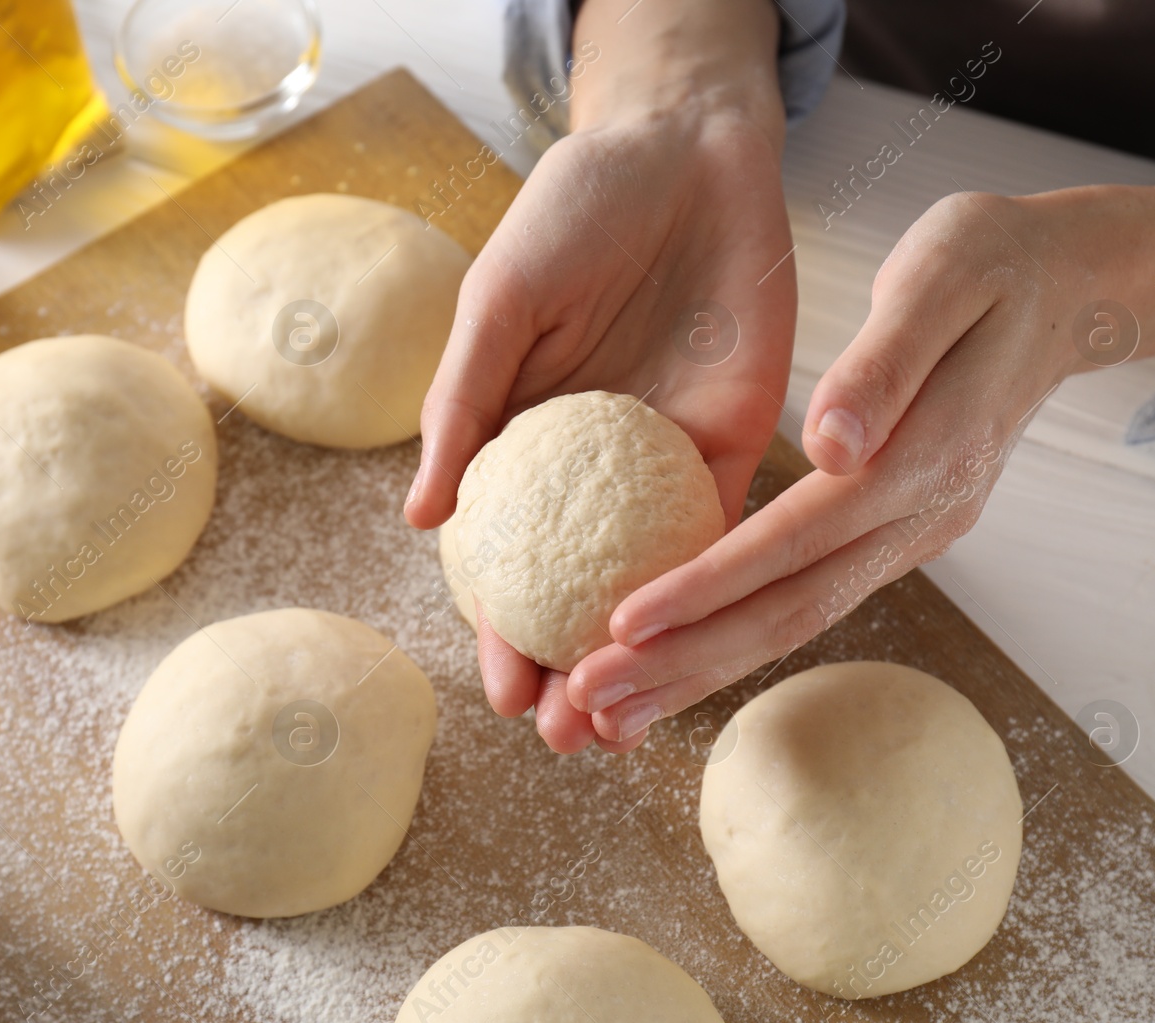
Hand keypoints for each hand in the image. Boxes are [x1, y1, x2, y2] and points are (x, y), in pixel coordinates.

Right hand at [405, 0, 795, 752]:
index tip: (502, 697)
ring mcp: (662, 461)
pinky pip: (723, 524)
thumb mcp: (501, 302)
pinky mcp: (733, 440)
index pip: (508, 559)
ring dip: (646, 657)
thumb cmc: (574, 209)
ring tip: (632, 726)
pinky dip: (714, 587)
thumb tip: (420, 519)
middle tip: (570, 741)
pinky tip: (706, 648)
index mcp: (523, 441)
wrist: (683, 149)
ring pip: (653, 582)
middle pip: (580, 591)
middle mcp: (591, 469)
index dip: (502, 632)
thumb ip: (465, 406)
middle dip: (574, 672)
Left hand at [567, 180, 1154, 742]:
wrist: (1068, 289)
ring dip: (702, 669)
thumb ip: (886, 362)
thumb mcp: (944, 273)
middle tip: (589, 704)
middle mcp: (920, 517)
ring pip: (797, 621)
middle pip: (791, 613)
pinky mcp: (897, 531)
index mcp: (924, 459)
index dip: (707, 587)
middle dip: (685, 663)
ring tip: (611, 709)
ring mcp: (913, 534)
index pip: (796, 543)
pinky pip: (806, 596)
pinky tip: (674, 654)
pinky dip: (735, 634)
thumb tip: (829, 444)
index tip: (622, 624)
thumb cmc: (994, 261)